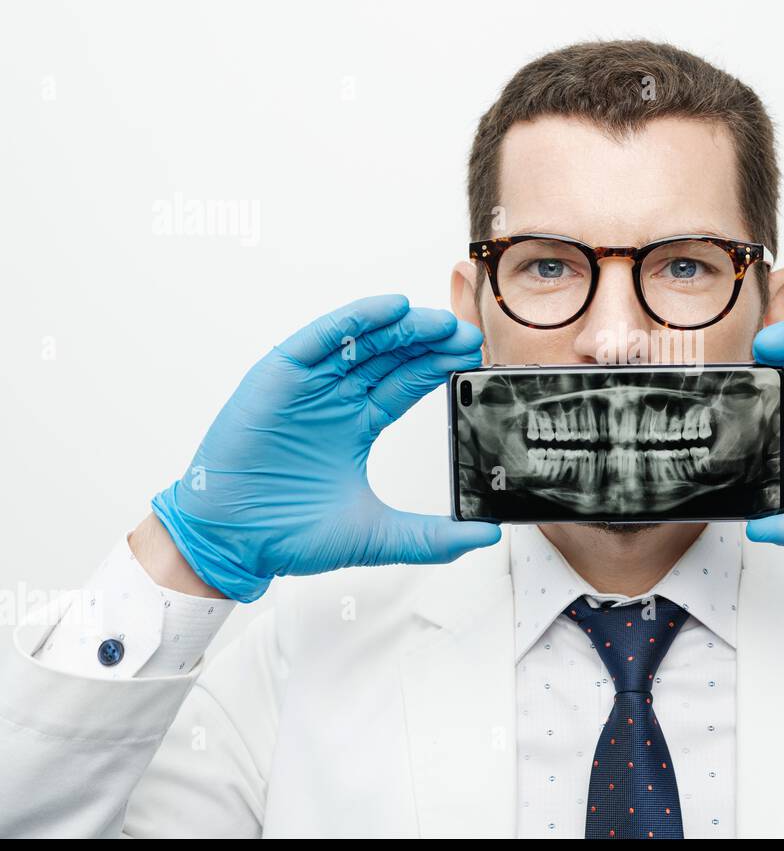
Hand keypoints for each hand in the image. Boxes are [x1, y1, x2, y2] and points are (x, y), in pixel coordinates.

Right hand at [150, 295, 500, 602]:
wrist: (230, 542)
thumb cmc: (287, 536)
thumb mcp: (376, 536)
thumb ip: (432, 537)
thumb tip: (486, 535)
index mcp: (355, 426)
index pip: (405, 385)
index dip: (438, 368)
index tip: (473, 356)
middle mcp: (333, 400)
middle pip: (389, 358)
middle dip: (429, 343)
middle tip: (467, 334)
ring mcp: (306, 386)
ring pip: (361, 342)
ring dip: (401, 327)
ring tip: (440, 320)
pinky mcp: (278, 377)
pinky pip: (320, 338)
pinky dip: (354, 320)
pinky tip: (390, 307)